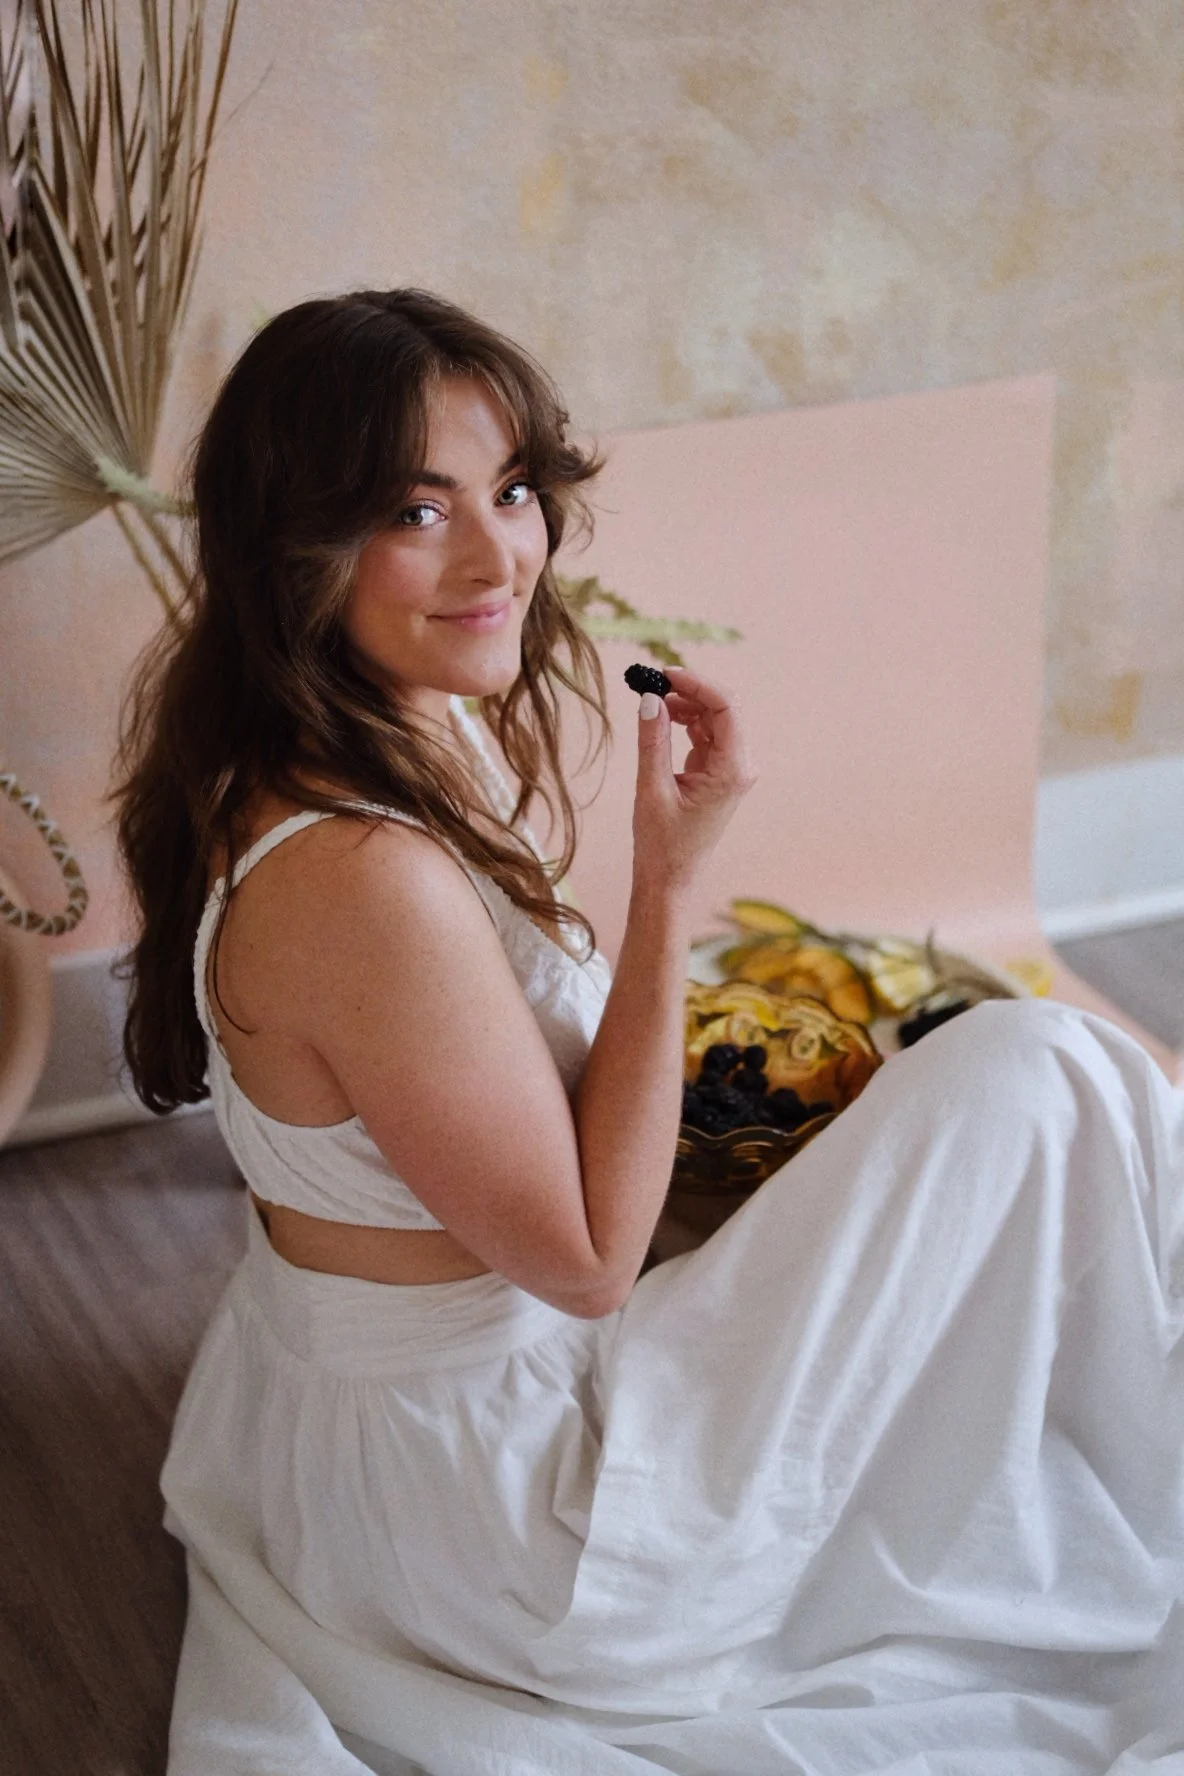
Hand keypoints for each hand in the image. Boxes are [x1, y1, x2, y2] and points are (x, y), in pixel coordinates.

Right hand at [632, 665, 756, 894]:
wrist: (669, 880)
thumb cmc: (662, 845)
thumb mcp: (651, 789)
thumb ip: (653, 740)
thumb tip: (650, 698)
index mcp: (732, 771)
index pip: (727, 708)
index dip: (698, 684)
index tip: (666, 674)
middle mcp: (740, 767)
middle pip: (723, 709)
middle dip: (690, 691)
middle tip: (653, 683)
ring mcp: (731, 769)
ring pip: (714, 719)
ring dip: (686, 705)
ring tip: (652, 703)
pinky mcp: (718, 771)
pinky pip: (706, 734)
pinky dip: (685, 721)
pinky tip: (662, 720)